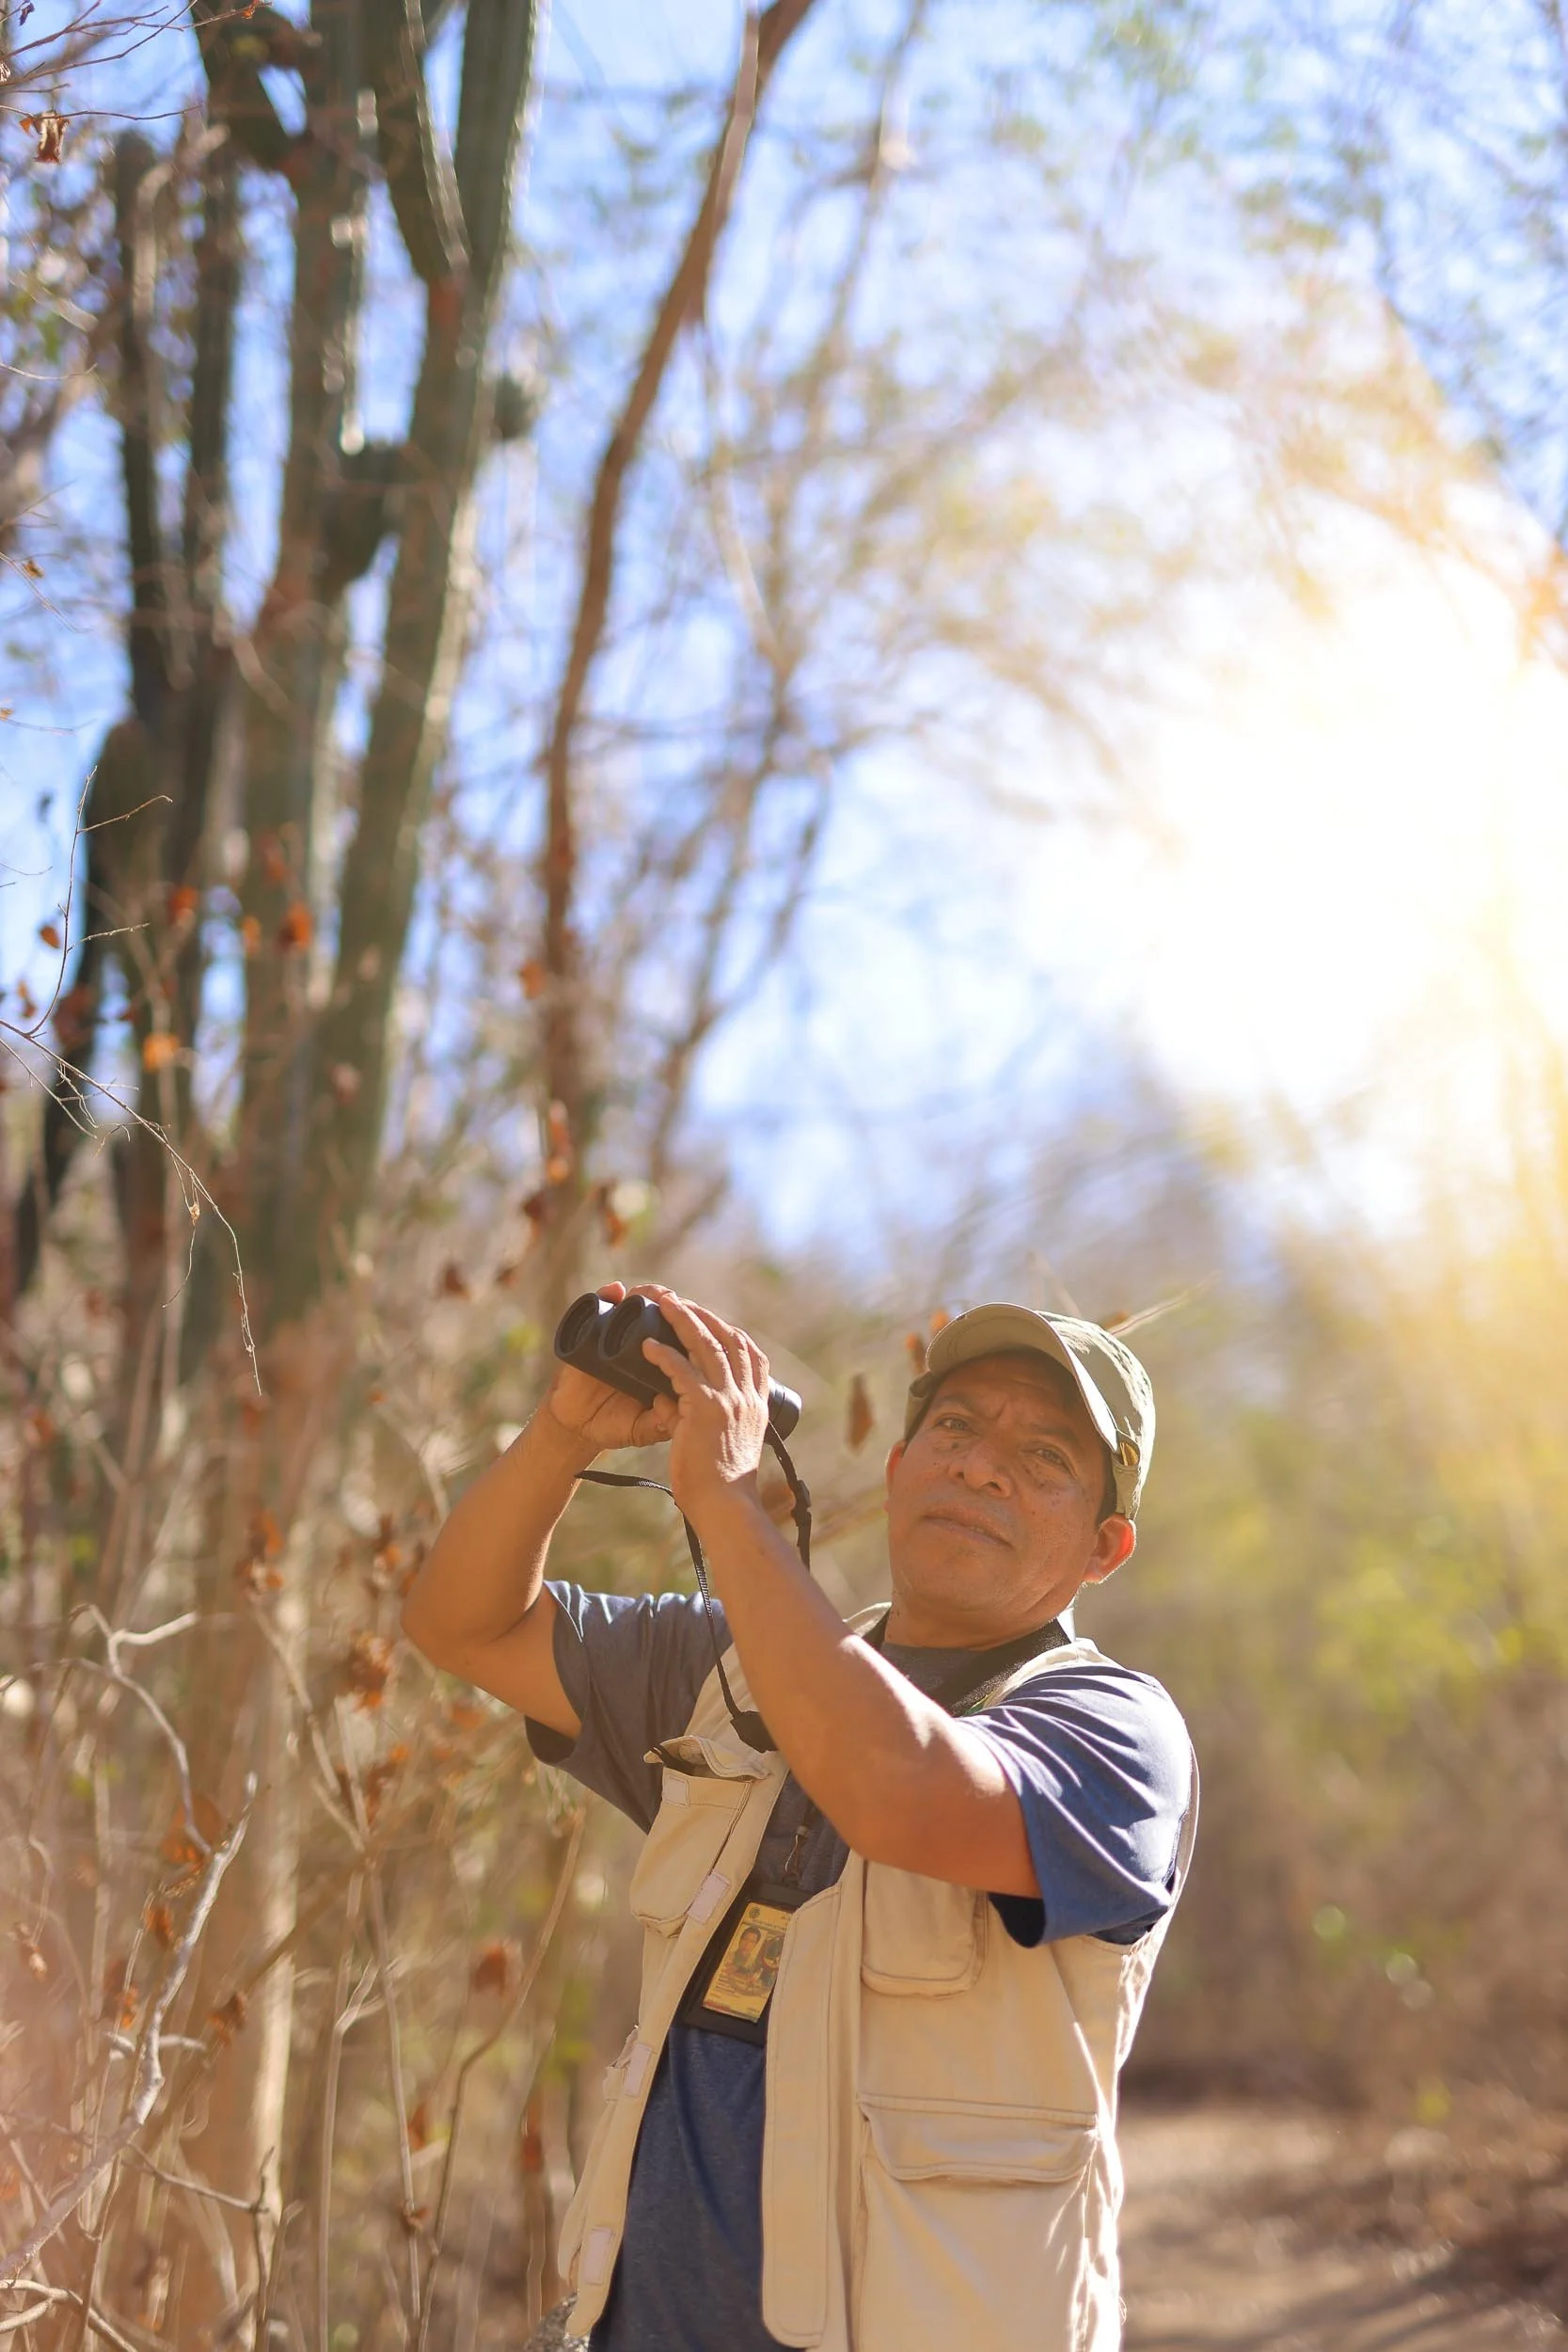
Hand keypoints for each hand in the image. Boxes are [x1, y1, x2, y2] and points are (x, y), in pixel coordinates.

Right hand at [539, 1282, 678, 1458]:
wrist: (576, 1428)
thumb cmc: (614, 1425)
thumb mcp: (644, 1427)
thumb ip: (663, 1422)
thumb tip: (684, 1408)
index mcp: (659, 1362)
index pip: (681, 1336)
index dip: (694, 1327)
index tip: (703, 1324)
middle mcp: (640, 1344)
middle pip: (662, 1313)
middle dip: (673, 1304)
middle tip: (678, 1304)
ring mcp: (614, 1337)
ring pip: (633, 1304)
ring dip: (646, 1294)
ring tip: (653, 1295)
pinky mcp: (587, 1335)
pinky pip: (597, 1308)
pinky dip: (605, 1296)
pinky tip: (616, 1292)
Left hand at [636, 1285, 770, 1518]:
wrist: (726, 1506)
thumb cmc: (723, 1485)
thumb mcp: (726, 1445)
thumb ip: (705, 1420)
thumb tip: (671, 1403)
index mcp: (757, 1405)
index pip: (753, 1356)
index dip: (733, 1332)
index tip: (715, 1320)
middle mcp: (746, 1397)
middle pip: (730, 1340)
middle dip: (705, 1316)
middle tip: (682, 1302)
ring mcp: (728, 1400)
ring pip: (707, 1345)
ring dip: (684, 1320)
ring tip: (664, 1303)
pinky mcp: (705, 1409)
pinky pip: (682, 1371)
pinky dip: (664, 1355)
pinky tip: (648, 1346)